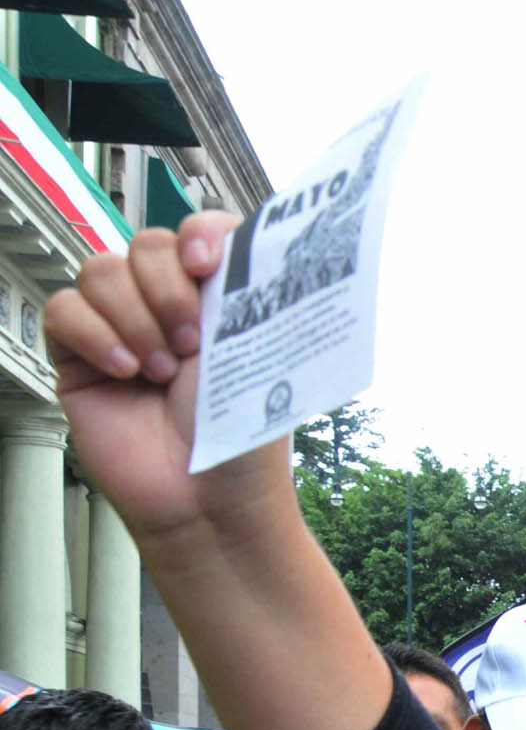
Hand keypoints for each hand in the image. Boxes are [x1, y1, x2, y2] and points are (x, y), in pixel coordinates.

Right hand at [42, 214, 271, 545]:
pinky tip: (125, 371)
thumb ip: (244, 292)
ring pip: (102, 271)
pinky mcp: (78, 356)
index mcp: (220, 299)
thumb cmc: (241, 439)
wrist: (206, 500)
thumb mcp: (258, 354)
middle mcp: (170, 306)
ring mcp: (122, 328)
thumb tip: (237, 239)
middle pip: (146, 244)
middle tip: (189, 344)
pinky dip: (94, 334)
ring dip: (134, 317)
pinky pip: (64, 309)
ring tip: (160, 370)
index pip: (202, 230)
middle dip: (167, 288)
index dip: (200, 232)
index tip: (205, 262)